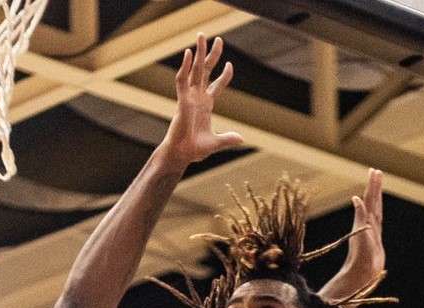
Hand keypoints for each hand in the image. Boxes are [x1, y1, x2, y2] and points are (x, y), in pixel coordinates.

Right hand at [159, 35, 242, 169]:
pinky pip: (182, 80)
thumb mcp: (215, 143)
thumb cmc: (194, 150)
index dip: (224, 76)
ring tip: (201, 36)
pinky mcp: (181, 101)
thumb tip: (241, 139)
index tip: (229, 64)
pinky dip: (184, 67)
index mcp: (205, 105)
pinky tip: (188, 54)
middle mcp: (197, 97)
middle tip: (218, 39)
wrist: (181, 155)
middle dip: (212, 55)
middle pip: (205, 71)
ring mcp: (189, 97)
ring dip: (198, 53)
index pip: (217, 85)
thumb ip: (227, 139)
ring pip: (194, 70)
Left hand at [343, 169, 384, 288]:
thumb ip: (360, 216)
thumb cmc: (360, 257)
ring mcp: (371, 231)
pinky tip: (374, 212)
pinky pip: (377, 221)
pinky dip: (377, 214)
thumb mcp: (360, 235)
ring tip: (377, 186)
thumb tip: (356, 199)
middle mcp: (367, 223)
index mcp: (365, 220)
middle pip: (373, 201)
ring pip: (375, 209)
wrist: (361, 274)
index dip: (373, 186)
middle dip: (375, 187)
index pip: (370, 199)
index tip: (374, 171)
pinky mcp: (375, 239)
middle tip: (376, 172)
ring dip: (376, 197)